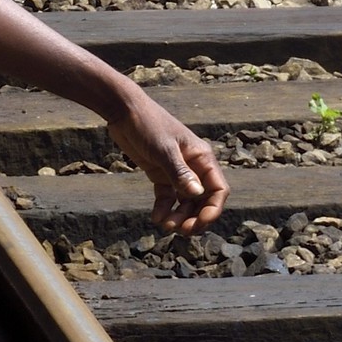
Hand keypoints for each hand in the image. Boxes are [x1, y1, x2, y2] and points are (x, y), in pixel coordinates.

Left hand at [105, 93, 227, 232]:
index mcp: (202, 158)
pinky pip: (167, 197)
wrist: (124, 110)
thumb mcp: (163, 149)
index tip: (199, 223)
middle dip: (195, 217)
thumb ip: (180, 172)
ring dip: (179, 216)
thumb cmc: (148, 124)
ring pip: (185, 202)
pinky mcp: (160, 173)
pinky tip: (156, 218)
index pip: (218, 190)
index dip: (212, 209)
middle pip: (203, 200)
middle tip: (182, 231)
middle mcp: (193, 166)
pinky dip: (164, 209)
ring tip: (165, 226)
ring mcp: (176, 171)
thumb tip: (197, 194)